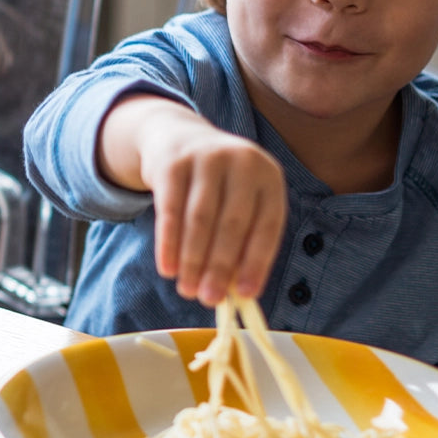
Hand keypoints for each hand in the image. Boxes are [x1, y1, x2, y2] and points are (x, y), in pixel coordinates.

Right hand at [102, 94, 285, 305]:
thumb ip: (243, 240)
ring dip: (193, 260)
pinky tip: (168, 268)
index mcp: (269, 176)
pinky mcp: (173, 163)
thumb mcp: (240, 200)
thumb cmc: (217, 184)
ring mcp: (207, 158)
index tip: (244, 295)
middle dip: (220, 267)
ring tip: (187, 290)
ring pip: (201, 219)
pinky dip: (169, 244)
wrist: (178, 139)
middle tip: (209, 299)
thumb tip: (236, 293)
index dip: (257, 262)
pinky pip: (170, 211)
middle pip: (233, 224)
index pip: (268, 225)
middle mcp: (243, 162)